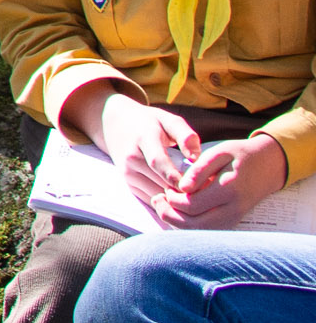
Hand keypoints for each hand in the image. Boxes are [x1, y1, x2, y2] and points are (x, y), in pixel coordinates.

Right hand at [83, 92, 203, 204]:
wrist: (113, 125)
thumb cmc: (148, 122)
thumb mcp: (167, 120)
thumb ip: (185, 134)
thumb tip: (196, 157)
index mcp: (143, 139)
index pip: (159, 162)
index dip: (179, 177)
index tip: (200, 184)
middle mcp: (131, 158)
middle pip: (161, 183)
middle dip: (186, 192)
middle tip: (209, 193)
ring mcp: (128, 173)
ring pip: (158, 196)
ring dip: (178, 200)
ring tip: (198, 196)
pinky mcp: (129, 185)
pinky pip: (152, 201)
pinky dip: (169, 202)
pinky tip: (182, 197)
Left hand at [156, 133, 292, 229]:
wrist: (269, 165)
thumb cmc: (240, 155)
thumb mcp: (219, 152)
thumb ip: (199, 169)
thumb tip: (182, 187)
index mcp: (228, 189)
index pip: (192, 205)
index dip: (172, 200)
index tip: (165, 188)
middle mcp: (233, 208)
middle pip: (196, 225)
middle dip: (171, 216)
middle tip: (158, 200)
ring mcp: (235, 218)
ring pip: (203, 232)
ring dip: (180, 224)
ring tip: (165, 207)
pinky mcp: (234, 221)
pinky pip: (210, 231)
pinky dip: (192, 226)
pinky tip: (180, 213)